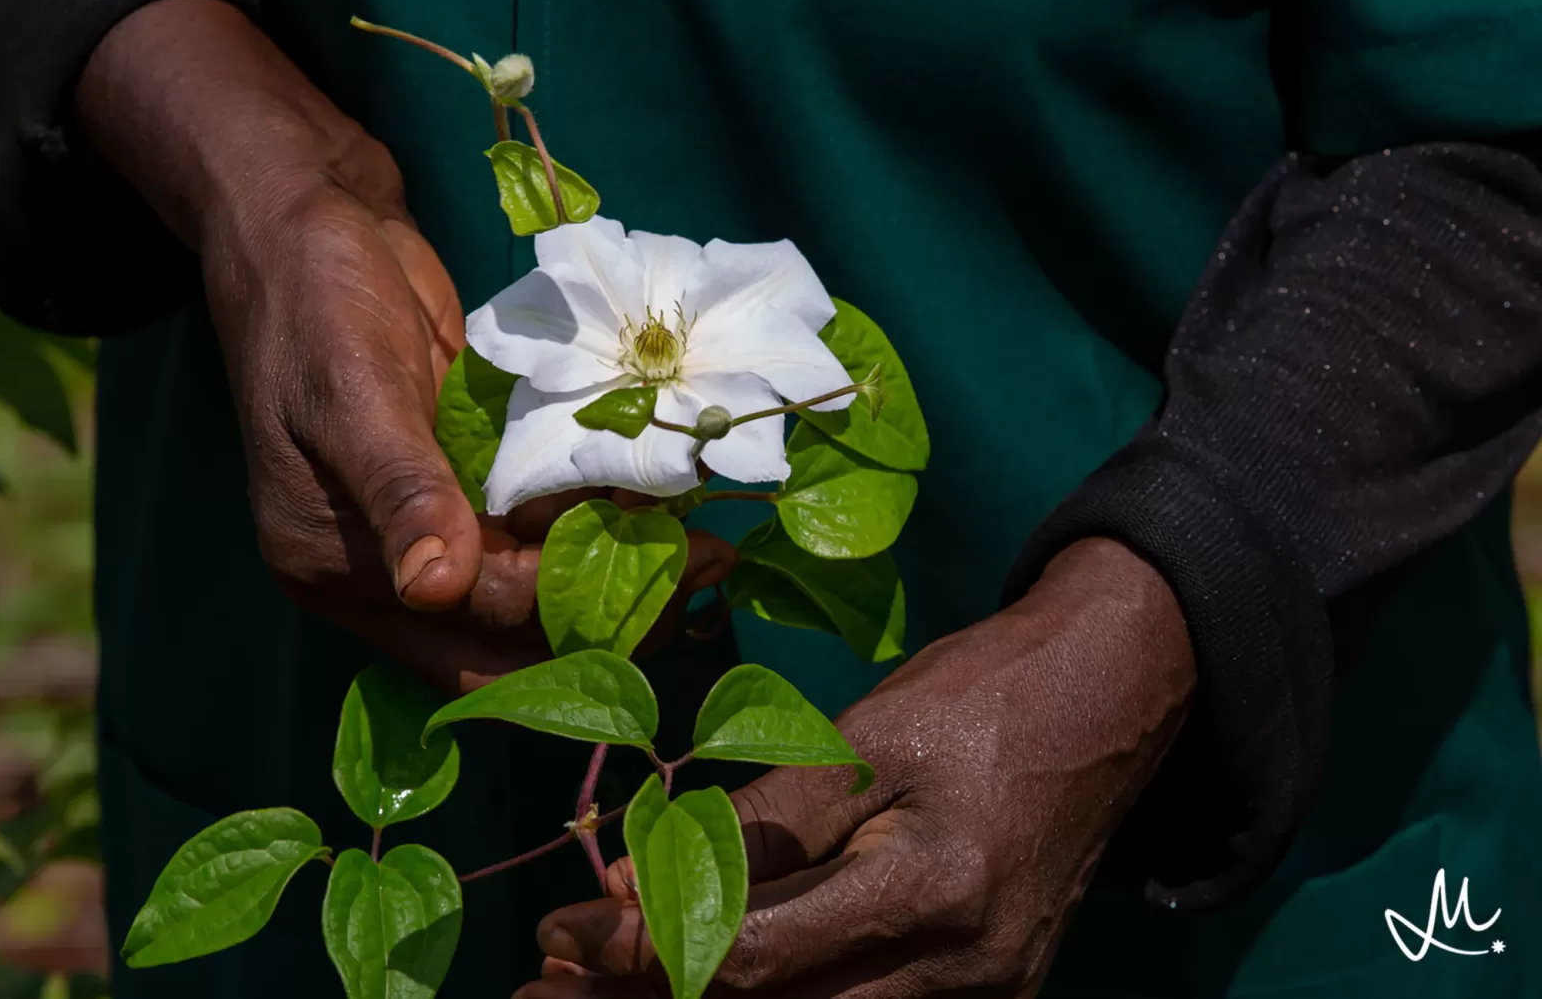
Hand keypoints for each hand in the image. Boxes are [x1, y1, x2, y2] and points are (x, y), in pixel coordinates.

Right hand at [77, 0, 731, 694]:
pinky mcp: (462, 478)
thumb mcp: (352, 391)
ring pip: (531, 582)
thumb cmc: (312, 303)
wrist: (310, 223)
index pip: (471, 621)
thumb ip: (398, 489)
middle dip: (604, 613)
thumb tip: (434, 587)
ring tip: (701, 538)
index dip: (566, 607)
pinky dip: (593, 514)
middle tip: (700, 569)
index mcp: (335, 568)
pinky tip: (659, 493)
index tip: (668, 572)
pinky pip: (535, 521)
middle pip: (506, 634)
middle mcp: (383, 567)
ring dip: (610, 565)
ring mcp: (427, 522)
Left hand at [523, 537, 1194, 997]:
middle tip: (550, 991)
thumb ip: (764, 823)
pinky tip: (712, 982)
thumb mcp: (866, 737)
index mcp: (932, 895)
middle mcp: (961, 972)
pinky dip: (782, 998)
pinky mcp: (991, 993)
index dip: (640, 953)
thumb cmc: (981, 695)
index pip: (751, 957)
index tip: (556, 936)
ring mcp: (984, 995)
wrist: (1112, 697)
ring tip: (605, 993)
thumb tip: (645, 883)